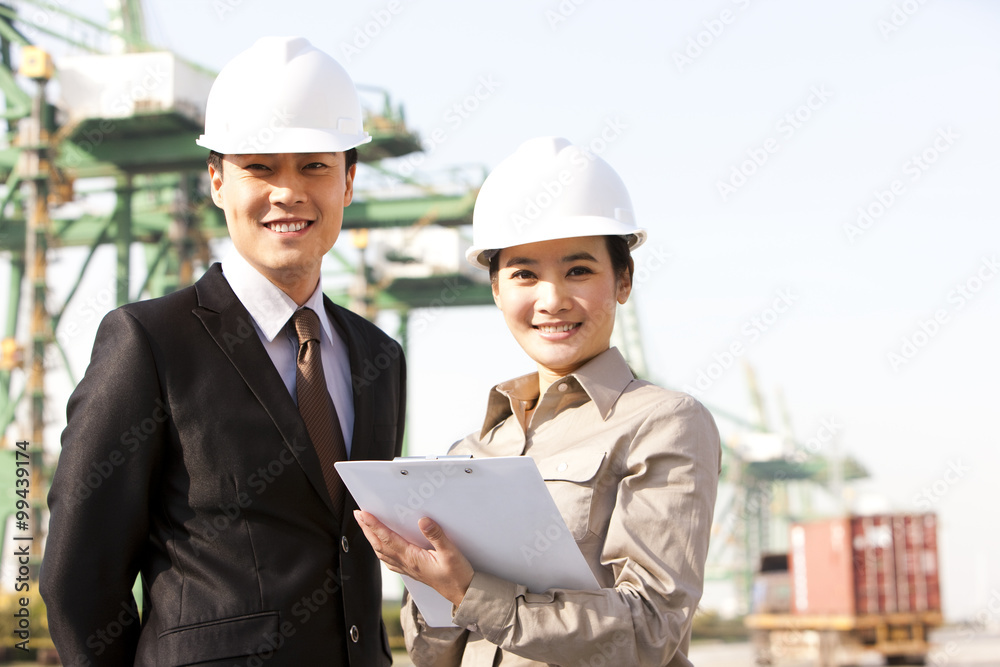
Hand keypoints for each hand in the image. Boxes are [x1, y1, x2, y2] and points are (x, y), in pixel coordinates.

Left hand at [354, 510, 473, 606]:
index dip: (374, 525)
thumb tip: (423, 521)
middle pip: (380, 545)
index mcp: (412, 558)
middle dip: (367, 529)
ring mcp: (407, 569)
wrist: (462, 594)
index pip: (388, 538)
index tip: (364, 514)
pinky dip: (380, 551)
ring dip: (371, 539)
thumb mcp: (450, 553)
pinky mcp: (412, 571)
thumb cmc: (457, 576)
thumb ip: (437, 536)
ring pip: (382, 553)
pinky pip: (389, 561)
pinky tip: (380, 548)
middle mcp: (406, 564)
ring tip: (365, 527)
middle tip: (358, 515)